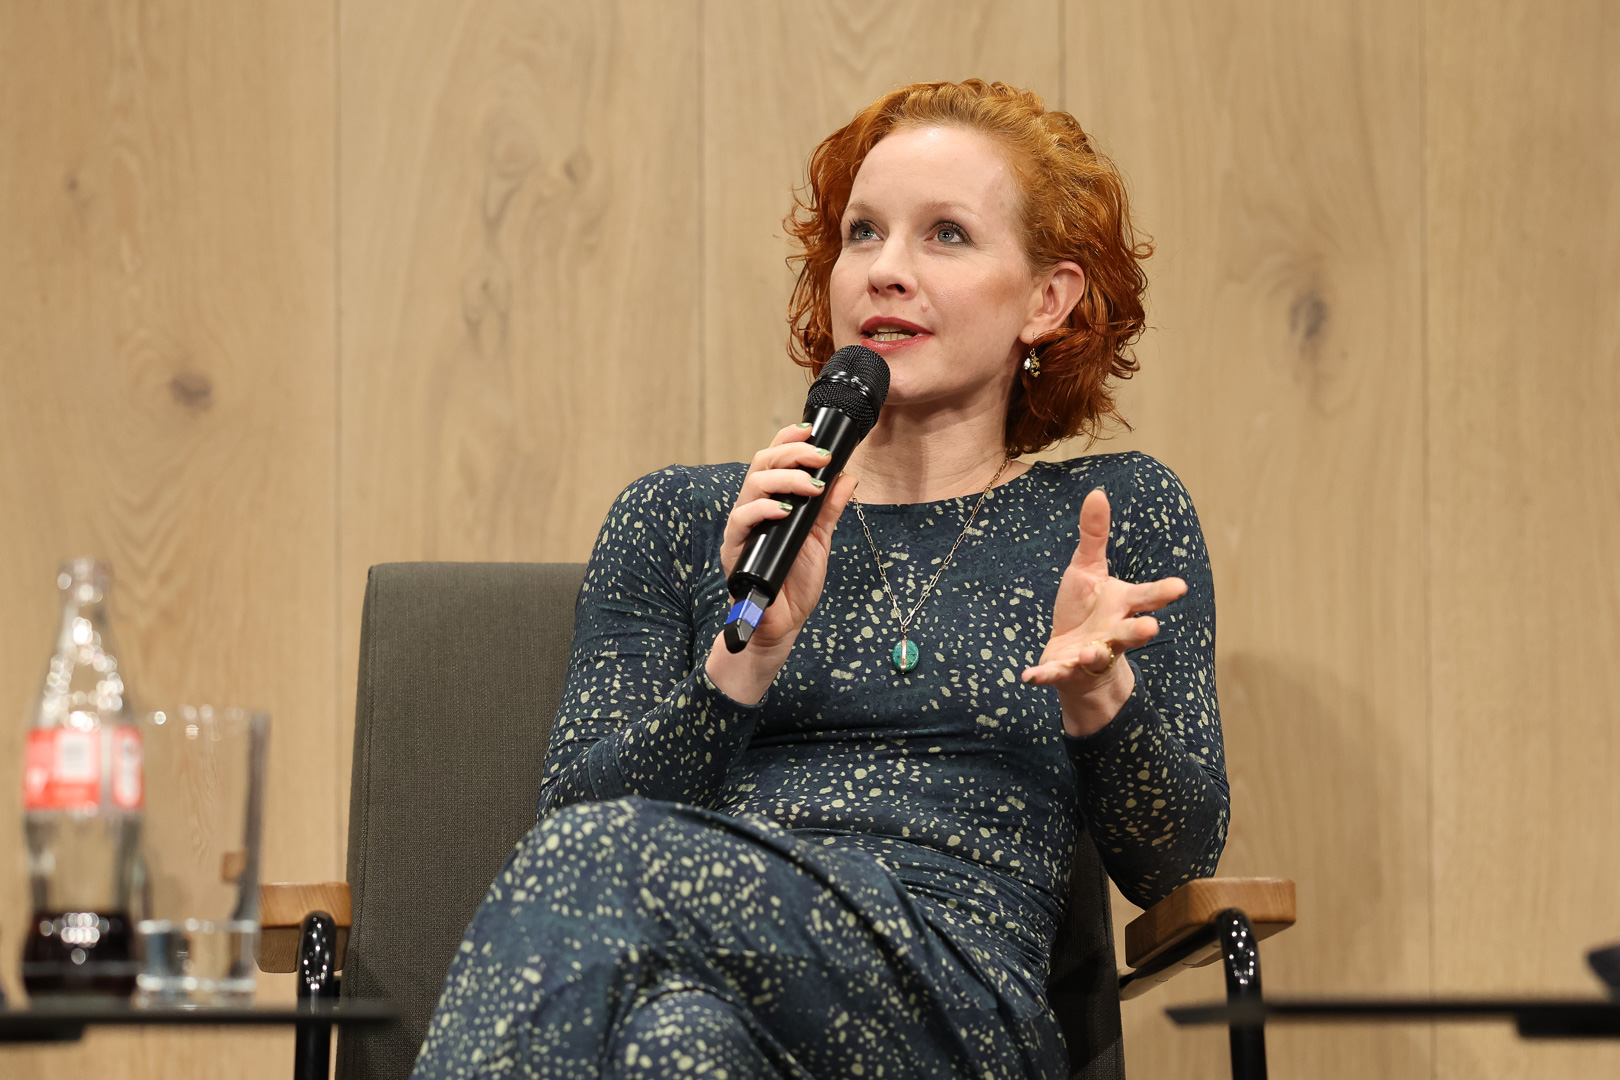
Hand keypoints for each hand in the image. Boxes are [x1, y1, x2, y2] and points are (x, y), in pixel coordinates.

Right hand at [707, 423, 857, 701]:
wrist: (784, 621)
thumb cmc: (796, 581)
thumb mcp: (820, 539)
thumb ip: (831, 509)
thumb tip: (848, 476)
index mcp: (773, 501)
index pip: (775, 460)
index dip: (790, 440)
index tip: (814, 432)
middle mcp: (754, 508)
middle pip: (762, 463)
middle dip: (793, 453)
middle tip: (821, 457)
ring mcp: (743, 527)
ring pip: (752, 484)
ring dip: (785, 479)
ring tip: (812, 487)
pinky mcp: (734, 548)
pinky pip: (741, 519)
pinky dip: (763, 509)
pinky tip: (784, 510)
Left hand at [1021, 488, 1186, 736]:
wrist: (1075, 659)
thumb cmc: (1087, 609)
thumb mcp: (1088, 570)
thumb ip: (1094, 536)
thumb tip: (1098, 492)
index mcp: (1121, 605)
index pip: (1145, 597)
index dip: (1162, 592)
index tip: (1179, 587)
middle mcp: (1112, 633)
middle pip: (1130, 633)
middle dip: (1139, 631)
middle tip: (1151, 629)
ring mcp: (1091, 654)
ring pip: (1098, 656)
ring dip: (1094, 655)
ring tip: (1090, 654)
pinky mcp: (1066, 670)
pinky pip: (1056, 674)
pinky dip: (1043, 676)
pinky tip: (1028, 676)